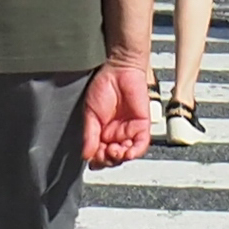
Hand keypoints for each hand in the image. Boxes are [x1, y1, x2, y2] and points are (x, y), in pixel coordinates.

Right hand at [85, 52, 154, 167]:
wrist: (120, 69)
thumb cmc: (104, 84)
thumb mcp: (90, 112)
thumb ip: (89, 134)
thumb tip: (85, 155)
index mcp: (101, 131)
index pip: (99, 154)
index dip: (96, 159)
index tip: (93, 158)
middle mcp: (115, 134)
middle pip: (113, 158)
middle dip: (108, 159)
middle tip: (103, 154)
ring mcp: (129, 131)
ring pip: (126, 155)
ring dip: (120, 157)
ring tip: (114, 152)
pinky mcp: (142, 126)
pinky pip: (140, 145)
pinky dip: (134, 152)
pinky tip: (127, 152)